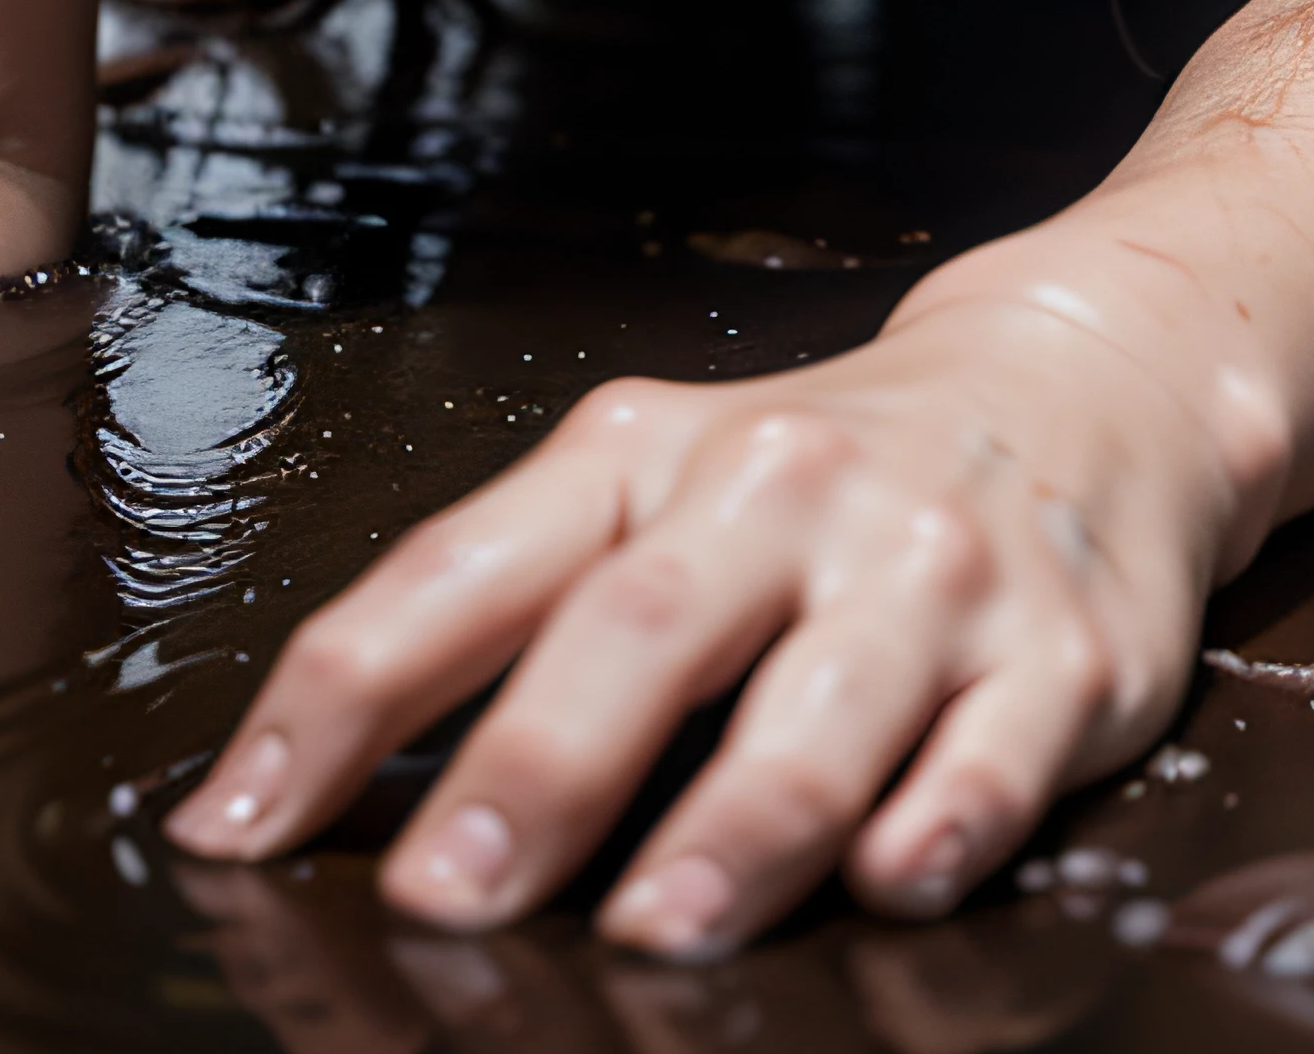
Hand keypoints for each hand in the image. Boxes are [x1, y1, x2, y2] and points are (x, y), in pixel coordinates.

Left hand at [167, 289, 1231, 959]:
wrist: (1078, 383)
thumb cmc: (816, 472)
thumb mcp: (653, 486)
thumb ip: (514, 614)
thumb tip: (322, 784)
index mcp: (643, 455)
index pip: (463, 571)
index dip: (338, 697)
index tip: (235, 822)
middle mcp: (777, 495)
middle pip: (635, 631)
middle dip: (532, 771)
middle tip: (438, 896)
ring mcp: (923, 574)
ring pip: (821, 706)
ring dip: (733, 824)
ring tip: (651, 930)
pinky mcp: (1061, 657)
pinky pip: (995, 751)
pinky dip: (942, 820)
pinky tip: (892, 879)